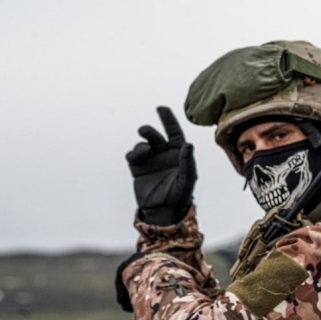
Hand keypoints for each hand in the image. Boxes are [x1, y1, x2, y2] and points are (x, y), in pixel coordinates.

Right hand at [126, 107, 196, 225]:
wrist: (163, 211)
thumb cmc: (180, 195)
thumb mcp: (187, 179)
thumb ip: (188, 161)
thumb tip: (188, 144)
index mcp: (178, 153)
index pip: (174, 131)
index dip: (168, 118)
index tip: (161, 108)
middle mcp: (164, 153)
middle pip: (155, 136)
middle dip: (148, 131)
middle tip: (144, 131)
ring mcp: (150, 160)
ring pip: (142, 144)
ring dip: (141, 145)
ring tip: (143, 151)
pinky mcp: (138, 168)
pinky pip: (132, 155)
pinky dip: (132, 153)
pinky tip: (135, 158)